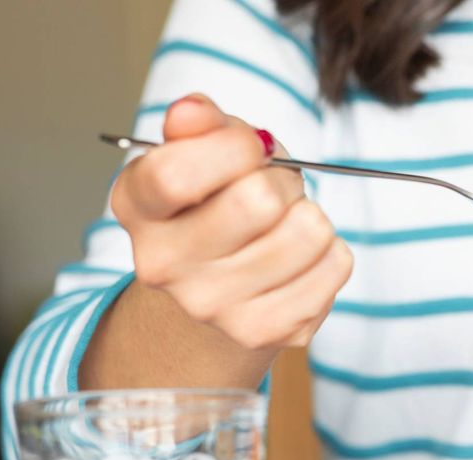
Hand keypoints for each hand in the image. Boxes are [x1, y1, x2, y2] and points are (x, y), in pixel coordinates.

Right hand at [110, 93, 352, 351]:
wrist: (221, 289)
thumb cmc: (219, 204)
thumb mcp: (205, 152)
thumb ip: (203, 124)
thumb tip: (192, 113)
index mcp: (137, 207)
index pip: (176, 174)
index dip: (232, 147)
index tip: (251, 145)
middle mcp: (163, 266)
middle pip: (258, 202)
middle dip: (282, 181)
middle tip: (274, 190)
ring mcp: (214, 307)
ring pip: (309, 232)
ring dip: (311, 216)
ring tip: (287, 225)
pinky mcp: (267, 333)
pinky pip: (335, 266)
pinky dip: (331, 251)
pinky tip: (302, 259)